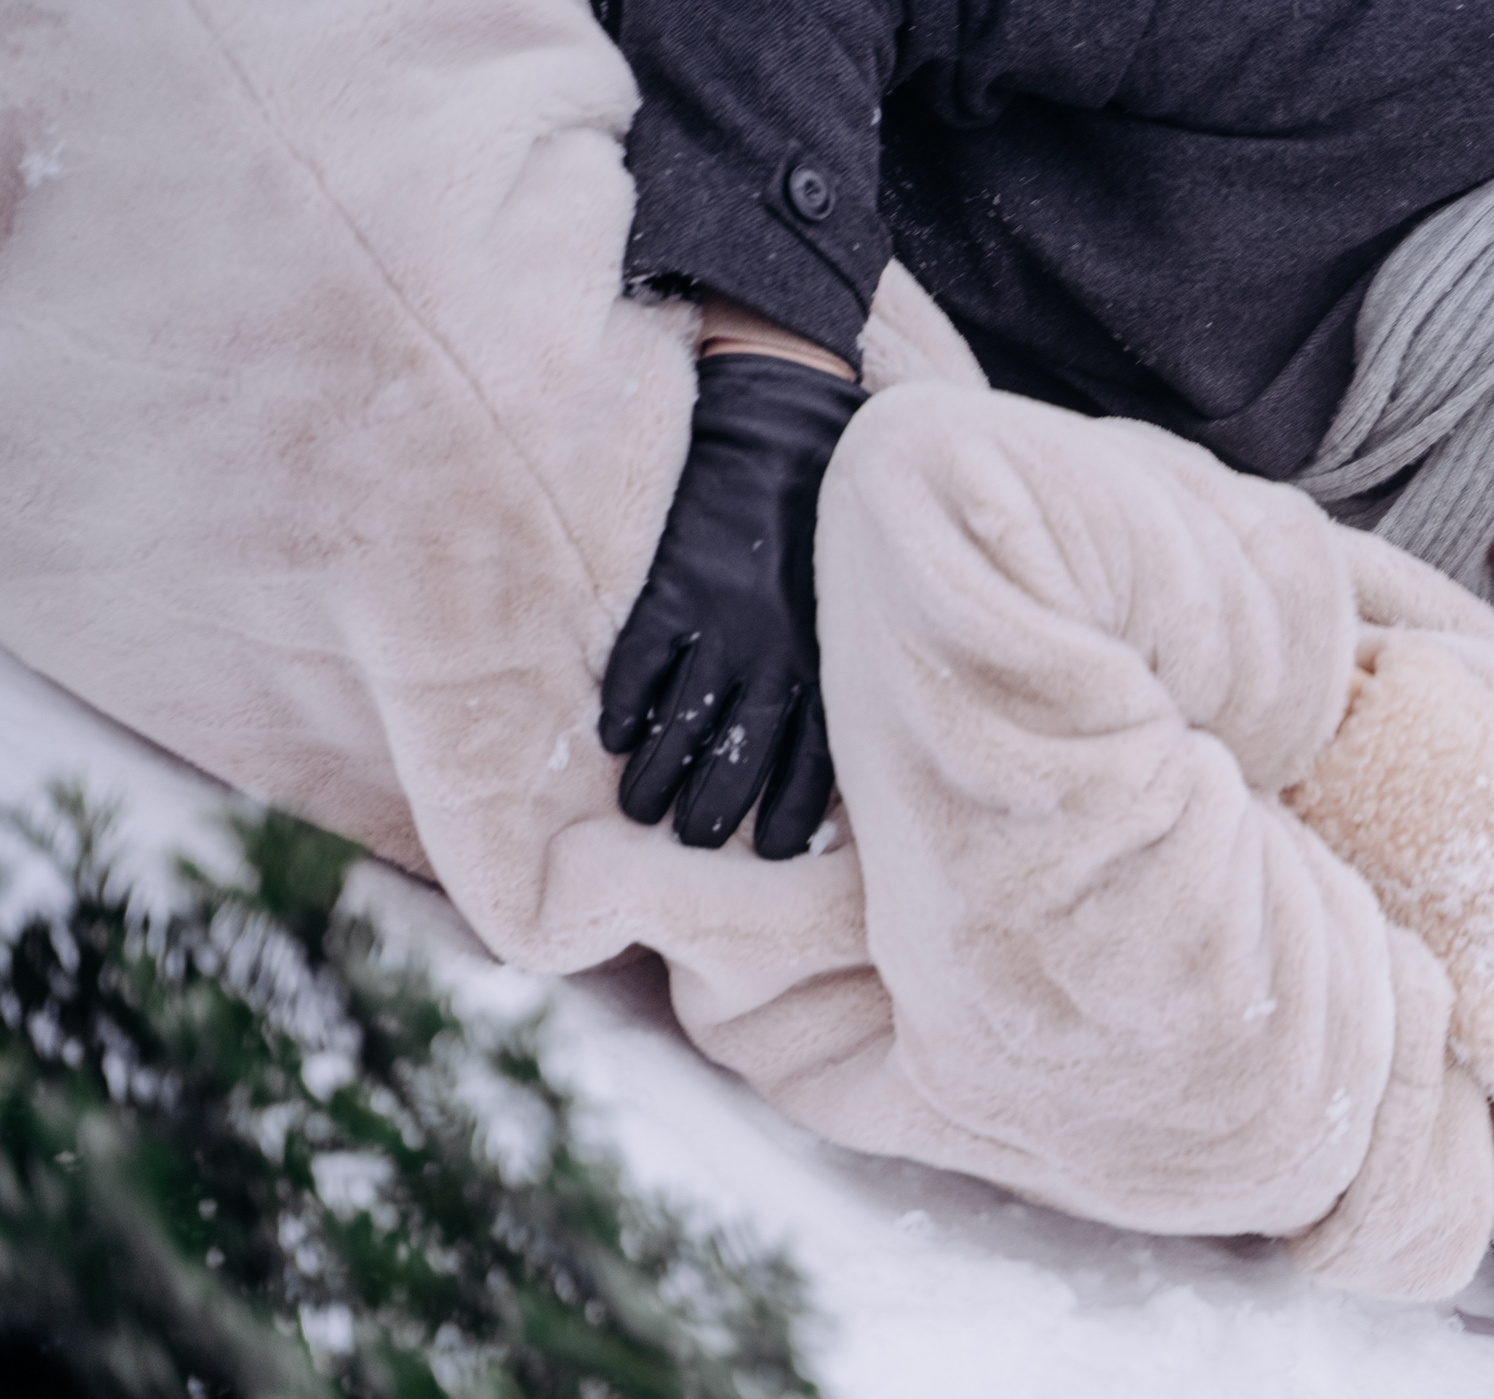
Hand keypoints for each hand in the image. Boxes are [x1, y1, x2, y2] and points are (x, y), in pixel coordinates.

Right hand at [600, 353, 864, 856]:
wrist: (784, 419)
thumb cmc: (827, 519)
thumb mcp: (852, 596)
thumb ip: (837, 663)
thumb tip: (842, 741)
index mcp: (828, 659)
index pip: (814, 766)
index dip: (790, 820)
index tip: (770, 855)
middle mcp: (776, 651)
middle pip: (740, 760)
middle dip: (715, 814)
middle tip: (693, 844)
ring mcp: (719, 620)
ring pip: (682, 727)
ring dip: (658, 778)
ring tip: (641, 811)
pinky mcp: (671, 586)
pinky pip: (638, 667)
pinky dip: (624, 710)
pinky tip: (613, 738)